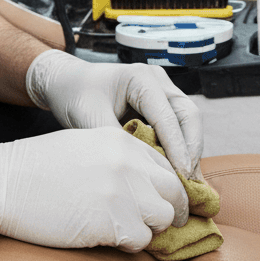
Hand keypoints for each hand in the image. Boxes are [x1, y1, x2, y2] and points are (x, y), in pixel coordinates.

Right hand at [0, 127, 189, 250]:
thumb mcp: (85, 146)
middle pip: (174, 191)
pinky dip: (132, 244)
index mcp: (122, 141)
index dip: (170, 187)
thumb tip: (143, 181)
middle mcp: (128, 163)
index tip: (167, 201)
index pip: (166, 165)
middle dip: (174, 209)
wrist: (4, 183)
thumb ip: (118, 158)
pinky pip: (141, 239)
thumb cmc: (37, 167)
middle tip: (166, 223)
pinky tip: (113, 238)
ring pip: (163, 217)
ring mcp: (122, 192)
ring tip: (131, 230)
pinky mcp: (111, 221)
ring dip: (151, 228)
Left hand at [25, 50, 202, 177]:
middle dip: (192, 148)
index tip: (181, 176)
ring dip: (189, 150)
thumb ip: (114, 140)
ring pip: (187, 121)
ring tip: (189, 182)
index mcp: (141, 78)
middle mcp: (157, 80)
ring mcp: (162, 90)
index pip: (167, 115)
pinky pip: (177, 126)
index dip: (177, 146)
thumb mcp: (89, 117)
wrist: (67, 83)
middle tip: (190, 182)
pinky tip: (177, 172)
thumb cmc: (75, 94)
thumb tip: (138, 170)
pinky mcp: (160, 104)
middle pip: (188, 114)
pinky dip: (179, 149)